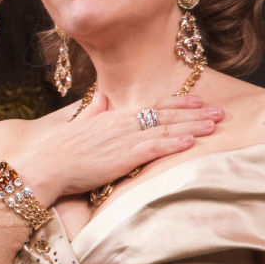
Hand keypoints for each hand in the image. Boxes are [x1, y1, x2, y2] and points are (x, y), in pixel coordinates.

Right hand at [13, 94, 222, 205]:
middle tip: (220, 111)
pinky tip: (192, 141)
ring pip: (165, 129)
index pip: (152, 105)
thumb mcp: (78, 125)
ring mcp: (123, 139)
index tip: (198, 101)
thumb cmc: (58, 151)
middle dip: (195, 113)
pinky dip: (174, 143)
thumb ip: (93, 111)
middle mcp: (121, 123)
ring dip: (193, 127)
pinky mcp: (122, 157)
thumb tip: (101, 97)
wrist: (44, 166)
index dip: (177, 103)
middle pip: (165, 114)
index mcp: (113, 116)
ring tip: (216, 124)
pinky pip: (153, 147)